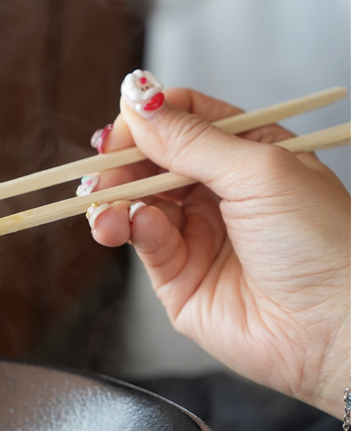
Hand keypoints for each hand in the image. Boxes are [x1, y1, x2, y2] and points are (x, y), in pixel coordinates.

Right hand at [88, 75, 349, 417]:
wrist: (332, 327)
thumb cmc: (324, 245)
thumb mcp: (259, 171)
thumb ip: (191, 139)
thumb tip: (139, 102)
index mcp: (249, 153)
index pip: (184, 119)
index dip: (148, 119)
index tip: (122, 126)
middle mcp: (220, 191)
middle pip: (151, 160)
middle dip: (121, 163)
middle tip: (102, 170)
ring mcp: (197, 234)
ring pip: (137, 202)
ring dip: (114, 200)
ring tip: (106, 210)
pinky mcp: (177, 276)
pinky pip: (143, 242)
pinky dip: (131, 229)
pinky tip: (133, 228)